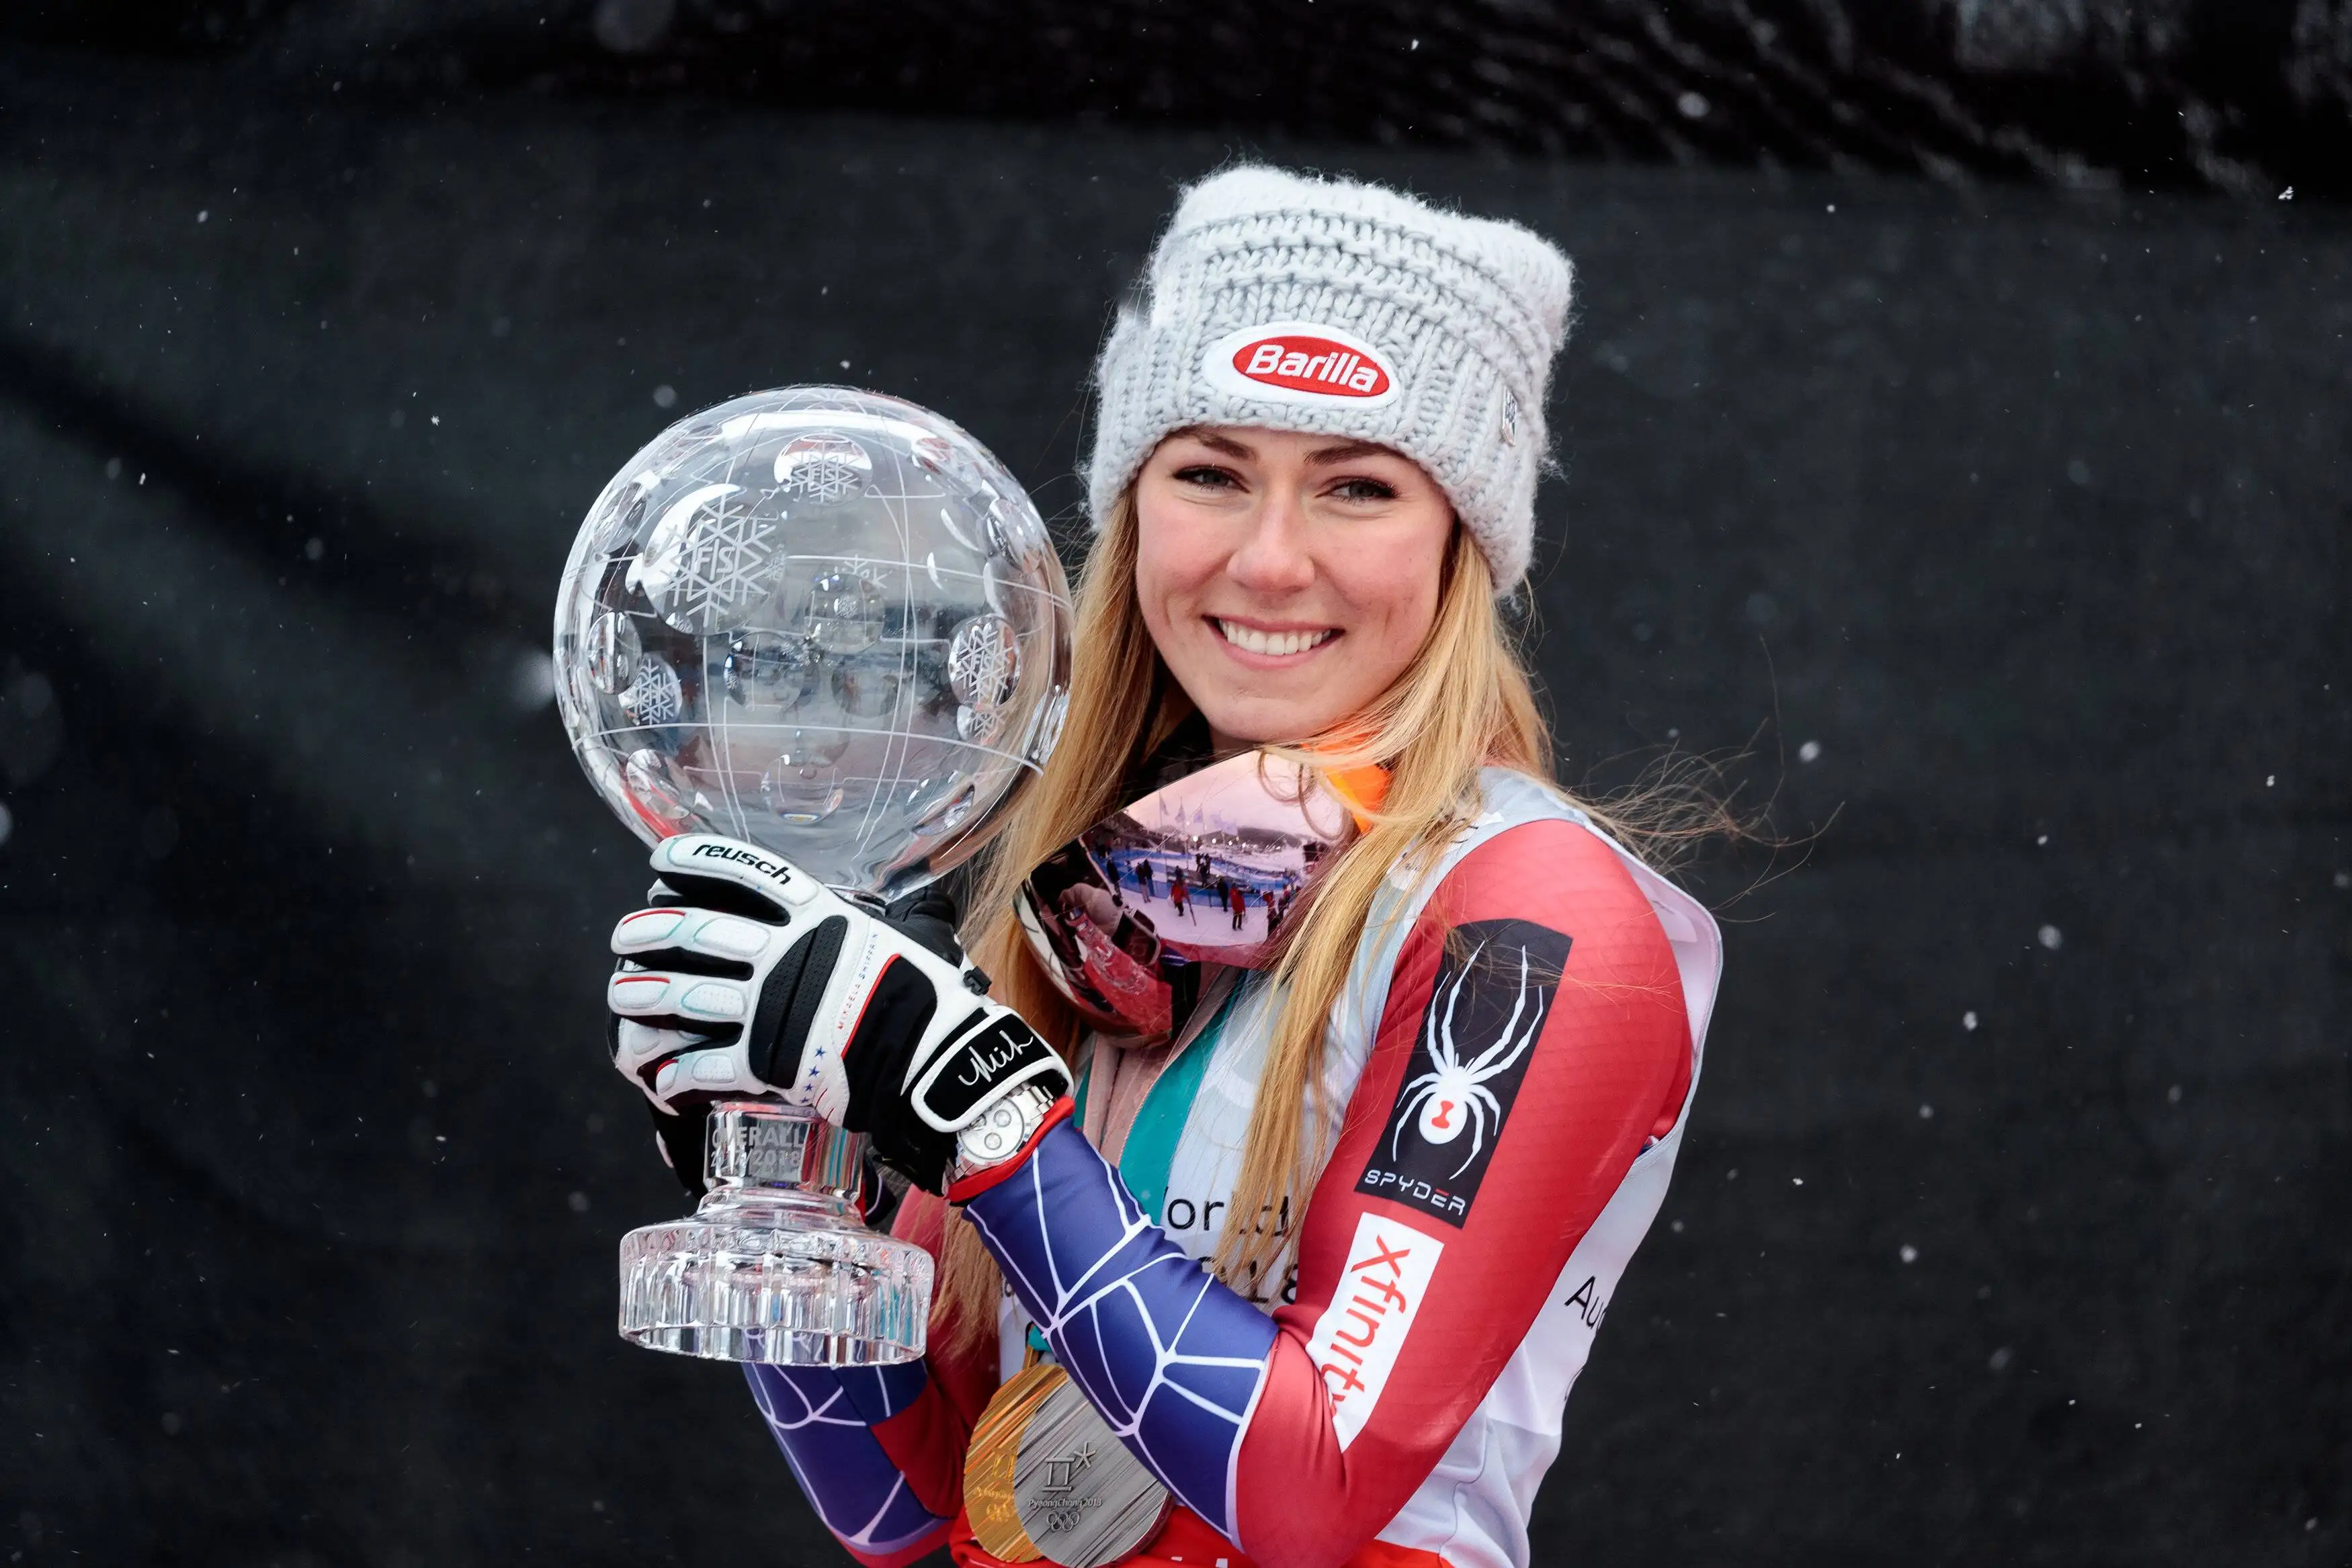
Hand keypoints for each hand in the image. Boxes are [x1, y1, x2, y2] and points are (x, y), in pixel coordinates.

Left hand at [605, 834, 1068, 1193]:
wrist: (937, 1060)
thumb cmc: (935, 997)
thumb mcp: (918, 939)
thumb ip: (904, 923)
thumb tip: (928, 911)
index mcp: (820, 914)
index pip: (745, 871)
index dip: (696, 859)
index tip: (660, 860)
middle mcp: (787, 953)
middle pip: (696, 929)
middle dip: (648, 929)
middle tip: (625, 933)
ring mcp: (772, 1006)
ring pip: (685, 994)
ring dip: (644, 996)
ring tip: (621, 996)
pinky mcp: (768, 1060)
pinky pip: (707, 1064)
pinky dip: (680, 1072)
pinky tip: (665, 1080)